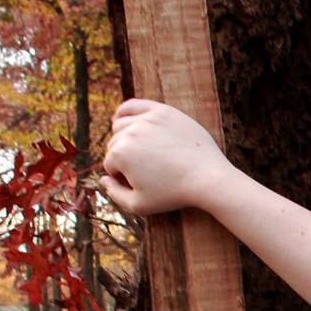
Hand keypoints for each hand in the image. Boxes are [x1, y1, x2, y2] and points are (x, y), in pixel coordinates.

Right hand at [101, 98, 230, 216]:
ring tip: (139, 152)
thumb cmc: (174, 194)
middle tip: (144, 171)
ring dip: (124, 138)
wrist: (207, 178)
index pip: (110, 165)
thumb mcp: (139, 205)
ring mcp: (147, 119)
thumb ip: (114, 194)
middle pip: (115, 145)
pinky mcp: (163, 111)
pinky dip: (125, 112)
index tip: (140, 183)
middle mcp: (130, 132)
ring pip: (121, 125)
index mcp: (120, 153)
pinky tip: (125, 120)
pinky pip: (134, 106)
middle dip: (124, 159)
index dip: (123, 178)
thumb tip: (103, 179)